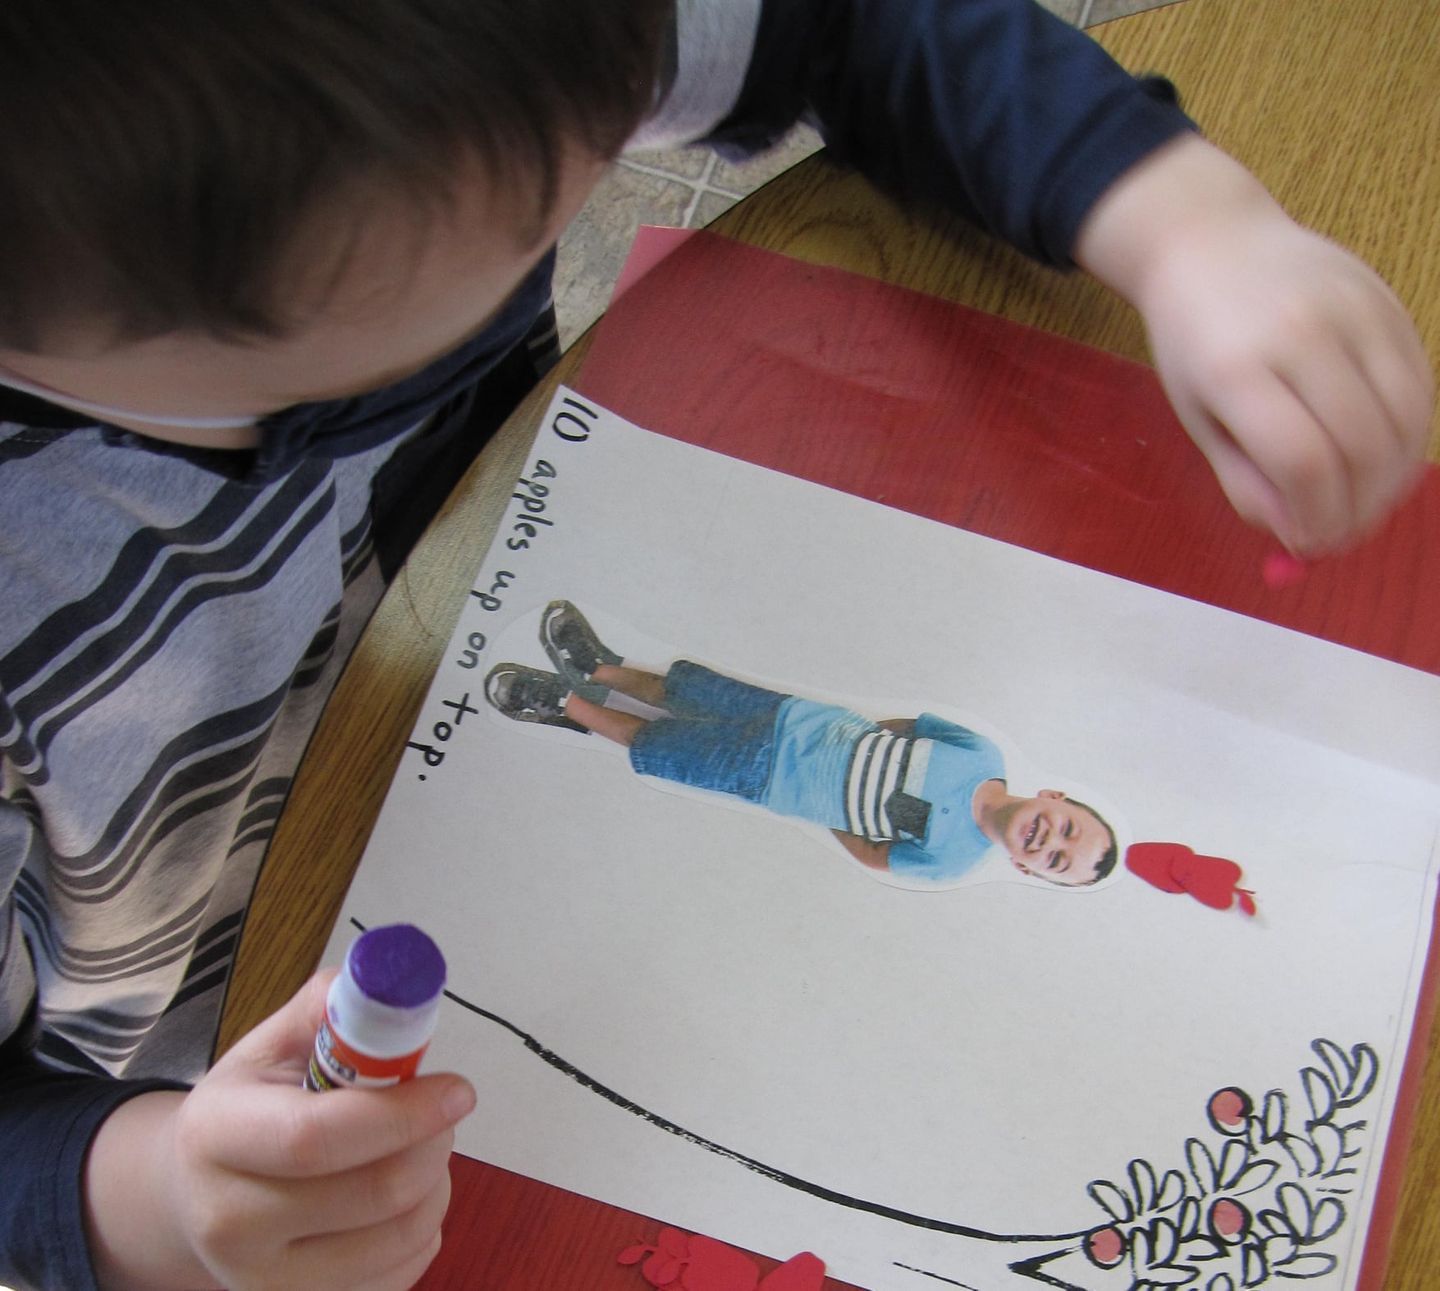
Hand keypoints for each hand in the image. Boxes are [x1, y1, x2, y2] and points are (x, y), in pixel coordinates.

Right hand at [84, 970, 475, 1290]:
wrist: (191, 1196)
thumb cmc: (248, 1107)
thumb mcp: (271, 1045)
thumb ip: (328, 1008)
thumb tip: (389, 981)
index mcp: (217, 1136)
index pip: (316, 1138)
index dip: (401, 1114)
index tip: (458, 1089)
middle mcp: (231, 1222)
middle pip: (372, 1193)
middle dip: (433, 1142)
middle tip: (446, 1109)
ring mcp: (263, 1283)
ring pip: (397, 1237)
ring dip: (437, 1182)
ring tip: (422, 1147)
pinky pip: (400, 1274)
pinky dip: (424, 1228)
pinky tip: (404, 1195)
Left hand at [1077, 133, 1433, 554]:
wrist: (1215, 245)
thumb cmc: (1196, 342)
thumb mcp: (1199, 417)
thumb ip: (1245, 481)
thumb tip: (1298, 536)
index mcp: (1237, 369)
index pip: (1303, 463)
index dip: (1318, 518)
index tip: (1311, 544)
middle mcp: (1302, 334)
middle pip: (1362, 446)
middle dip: (1359, 509)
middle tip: (1342, 536)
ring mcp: (1354, 312)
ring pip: (1405, 421)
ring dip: (1393, 481)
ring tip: (1362, 504)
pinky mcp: (1389, 302)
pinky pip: (1420, 386)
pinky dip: (1410, 437)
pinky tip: (1383, 460)